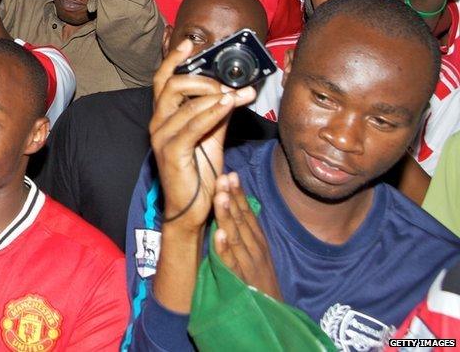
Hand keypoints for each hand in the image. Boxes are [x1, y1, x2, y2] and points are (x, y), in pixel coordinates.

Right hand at [149, 40, 254, 230]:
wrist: (192, 208)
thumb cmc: (198, 172)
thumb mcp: (211, 135)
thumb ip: (216, 113)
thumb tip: (232, 91)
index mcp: (163, 116)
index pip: (162, 79)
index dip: (173, 60)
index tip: (189, 44)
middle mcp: (157, 123)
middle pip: (171, 84)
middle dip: (202, 78)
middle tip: (226, 83)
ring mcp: (162, 137)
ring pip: (185, 102)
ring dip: (216, 94)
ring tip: (238, 93)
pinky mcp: (172, 152)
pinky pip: (193, 125)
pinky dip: (213, 111)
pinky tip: (229, 104)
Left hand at [213, 172, 281, 300]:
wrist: (270, 315)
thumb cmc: (259, 281)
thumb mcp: (257, 254)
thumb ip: (246, 233)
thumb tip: (236, 207)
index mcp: (257, 242)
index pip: (247, 214)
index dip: (238, 194)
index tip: (230, 174)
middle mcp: (254, 250)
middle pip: (241, 220)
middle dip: (231, 197)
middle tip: (222, 176)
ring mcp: (247, 265)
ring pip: (235, 237)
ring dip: (227, 216)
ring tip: (219, 196)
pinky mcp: (239, 281)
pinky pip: (229, 263)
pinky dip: (224, 249)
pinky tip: (218, 235)